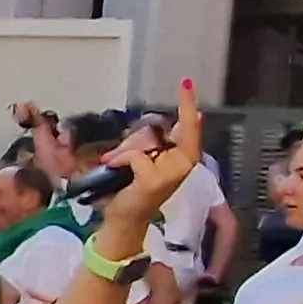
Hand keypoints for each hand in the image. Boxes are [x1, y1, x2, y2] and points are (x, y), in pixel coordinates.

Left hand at [102, 79, 205, 235]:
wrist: (125, 219)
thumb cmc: (134, 189)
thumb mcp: (145, 160)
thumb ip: (157, 141)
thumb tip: (178, 120)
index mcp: (182, 156)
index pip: (188, 127)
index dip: (188, 105)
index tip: (186, 84)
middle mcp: (183, 164)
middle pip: (155, 131)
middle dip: (132, 140)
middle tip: (116, 157)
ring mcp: (171, 172)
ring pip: (144, 142)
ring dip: (123, 151)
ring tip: (114, 165)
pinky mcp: (154, 179)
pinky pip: (135, 155)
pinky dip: (120, 159)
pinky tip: (114, 169)